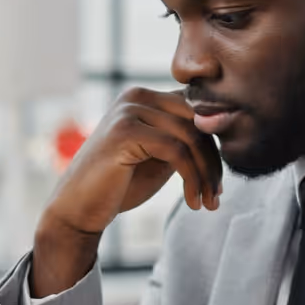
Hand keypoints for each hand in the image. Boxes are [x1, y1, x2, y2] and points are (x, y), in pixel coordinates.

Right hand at [32, 88, 222, 296]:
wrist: (79, 209)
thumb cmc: (119, 184)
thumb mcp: (160, 156)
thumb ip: (185, 139)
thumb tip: (226, 128)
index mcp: (145, 97)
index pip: (196, 107)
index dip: (215, 142)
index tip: (220, 178)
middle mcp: (136, 95)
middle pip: (198, 119)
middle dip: (214, 160)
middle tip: (218, 194)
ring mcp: (129, 110)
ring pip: (191, 137)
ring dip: (206, 175)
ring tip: (209, 202)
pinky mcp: (126, 131)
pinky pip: (177, 152)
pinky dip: (192, 179)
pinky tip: (192, 201)